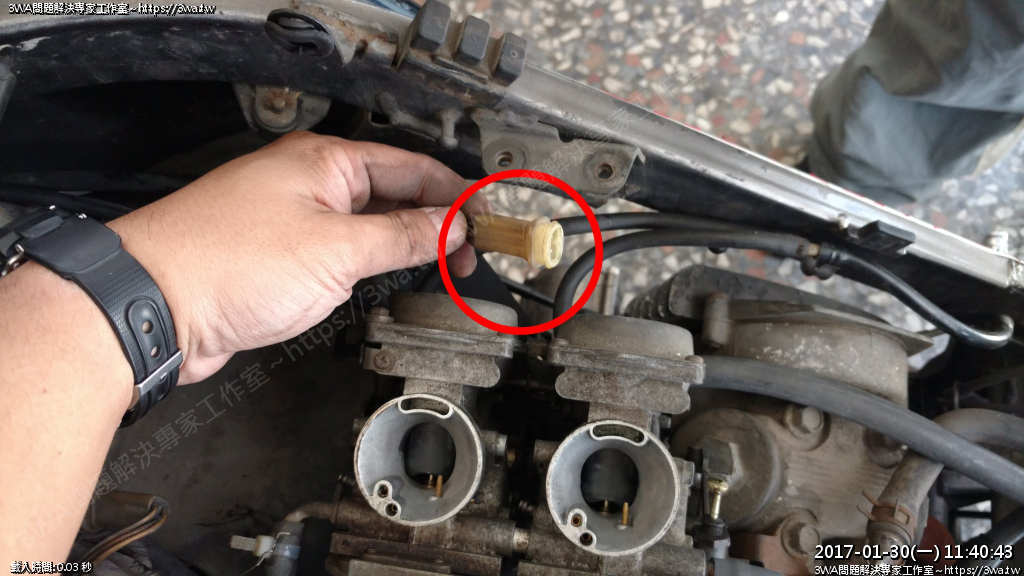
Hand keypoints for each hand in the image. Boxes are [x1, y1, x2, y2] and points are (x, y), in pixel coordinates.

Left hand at [109, 132, 484, 383]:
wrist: (154, 306)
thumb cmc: (224, 263)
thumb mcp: (335, 250)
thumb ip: (400, 237)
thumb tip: (447, 227)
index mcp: (325, 162)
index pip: (412, 169)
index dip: (455, 197)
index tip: (485, 222)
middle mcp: (309, 184)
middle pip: (392, 196)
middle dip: (435, 223)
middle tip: (469, 253)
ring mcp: (293, 219)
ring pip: (366, 227)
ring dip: (403, 246)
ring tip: (441, 268)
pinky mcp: (278, 255)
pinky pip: (339, 252)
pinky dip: (369, 265)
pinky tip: (387, 281)